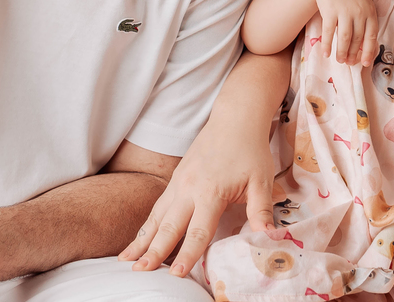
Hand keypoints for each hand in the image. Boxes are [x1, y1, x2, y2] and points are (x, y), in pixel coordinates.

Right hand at [118, 105, 275, 276]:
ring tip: (126, 260)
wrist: (234, 119)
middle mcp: (189, 188)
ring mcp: (179, 182)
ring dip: (141, 239)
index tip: (176, 274)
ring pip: (156, 216)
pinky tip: (139, 239)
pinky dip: (146, 224)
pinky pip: (157, 206)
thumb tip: (267, 235)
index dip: (187, 255)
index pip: (197, 231)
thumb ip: (260, 209)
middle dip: (153, 251)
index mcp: (211, 192)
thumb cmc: (250, 150)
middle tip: (139, 271)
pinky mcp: (175, 178)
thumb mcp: (262, 180)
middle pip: (168, 226)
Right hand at [312, 0, 377, 65]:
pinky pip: (329, 32)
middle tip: (349, 63)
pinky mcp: (330, 11)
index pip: (372, 36)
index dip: (369, 52)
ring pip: (345, 38)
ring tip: (340, 60)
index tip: (365, 63)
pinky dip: (327, 45)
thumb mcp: (363, 3)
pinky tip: (326, 53)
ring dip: (342, 52)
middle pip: (357, 39)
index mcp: (370, 11)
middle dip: (353, 54)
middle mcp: (359, 12)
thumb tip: (364, 45)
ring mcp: (345, 11)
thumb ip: (365, 20)